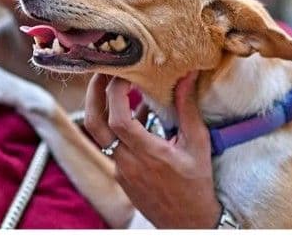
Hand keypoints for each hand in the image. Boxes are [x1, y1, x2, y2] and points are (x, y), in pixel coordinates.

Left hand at [82, 72, 220, 227]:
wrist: (187, 221)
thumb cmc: (197, 182)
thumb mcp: (197, 143)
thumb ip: (187, 108)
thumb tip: (187, 74)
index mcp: (147, 154)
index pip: (118, 119)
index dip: (115, 92)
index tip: (125, 71)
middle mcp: (127, 162)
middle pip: (94, 124)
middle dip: (94, 93)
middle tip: (103, 69)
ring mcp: (120, 170)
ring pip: (100, 133)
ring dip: (105, 106)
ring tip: (123, 84)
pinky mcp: (121, 174)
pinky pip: (112, 144)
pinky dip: (119, 124)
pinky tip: (139, 112)